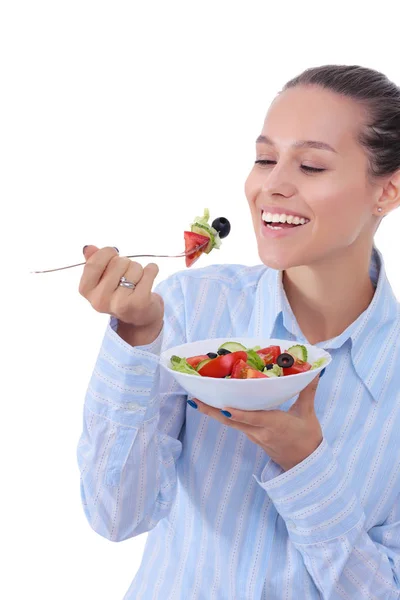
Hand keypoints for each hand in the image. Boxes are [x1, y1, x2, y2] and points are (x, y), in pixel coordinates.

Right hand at [79, 245, 163, 327]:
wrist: (140, 317)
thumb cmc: (119, 293)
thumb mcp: (103, 278)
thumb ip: (94, 261)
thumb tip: (88, 247)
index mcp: (86, 290)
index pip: (94, 261)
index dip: (108, 253)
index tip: (114, 255)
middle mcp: (100, 299)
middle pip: (117, 262)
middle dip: (126, 263)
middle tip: (127, 275)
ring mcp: (119, 303)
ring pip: (134, 267)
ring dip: (139, 269)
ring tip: (136, 282)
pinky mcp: (139, 303)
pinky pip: (149, 272)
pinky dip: (152, 270)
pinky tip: (149, 277)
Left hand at [191, 375, 322, 471]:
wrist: (305, 465)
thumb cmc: (307, 439)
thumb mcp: (308, 414)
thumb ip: (307, 391)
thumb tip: (314, 371)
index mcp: (274, 425)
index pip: (252, 418)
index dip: (238, 413)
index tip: (223, 406)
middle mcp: (260, 431)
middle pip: (232, 421)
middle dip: (212, 411)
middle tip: (195, 400)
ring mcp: (254, 436)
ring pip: (231, 424)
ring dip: (215, 413)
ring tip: (199, 401)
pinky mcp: (253, 437)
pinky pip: (236, 425)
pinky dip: (226, 416)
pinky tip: (218, 406)